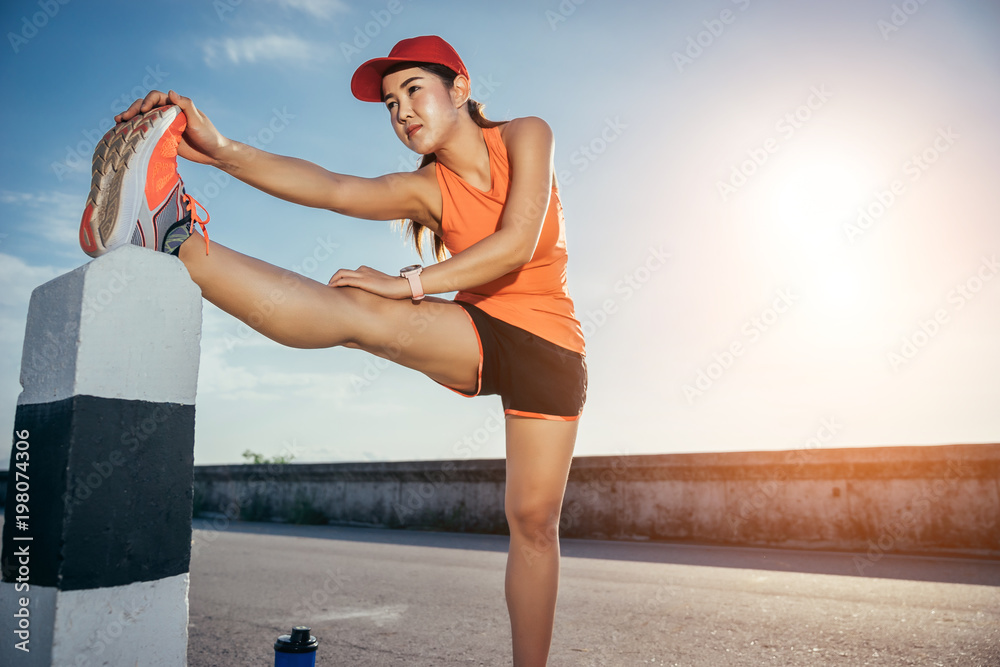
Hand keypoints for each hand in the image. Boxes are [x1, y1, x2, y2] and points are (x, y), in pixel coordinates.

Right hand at [114, 89, 229, 166]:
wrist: (213, 153)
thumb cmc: (209, 135)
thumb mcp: (198, 120)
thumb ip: (185, 105)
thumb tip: (170, 92)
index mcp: (175, 105)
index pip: (156, 97)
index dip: (147, 101)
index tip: (143, 110)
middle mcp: (167, 113)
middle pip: (145, 107)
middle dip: (133, 109)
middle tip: (124, 117)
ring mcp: (163, 126)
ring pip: (143, 119)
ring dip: (130, 119)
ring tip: (118, 122)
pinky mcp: (162, 138)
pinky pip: (146, 133)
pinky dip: (135, 132)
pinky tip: (124, 134)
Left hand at [327, 266, 411, 299]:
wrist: (401, 286)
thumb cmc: (394, 289)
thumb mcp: (380, 286)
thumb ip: (373, 287)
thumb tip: (371, 297)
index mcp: (366, 270)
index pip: (349, 272)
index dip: (339, 278)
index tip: (335, 287)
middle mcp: (362, 270)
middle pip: (341, 271)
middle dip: (333, 279)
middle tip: (329, 289)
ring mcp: (363, 275)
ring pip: (341, 274)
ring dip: (332, 281)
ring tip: (328, 289)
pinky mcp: (363, 281)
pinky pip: (345, 280)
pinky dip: (336, 283)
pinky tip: (332, 289)